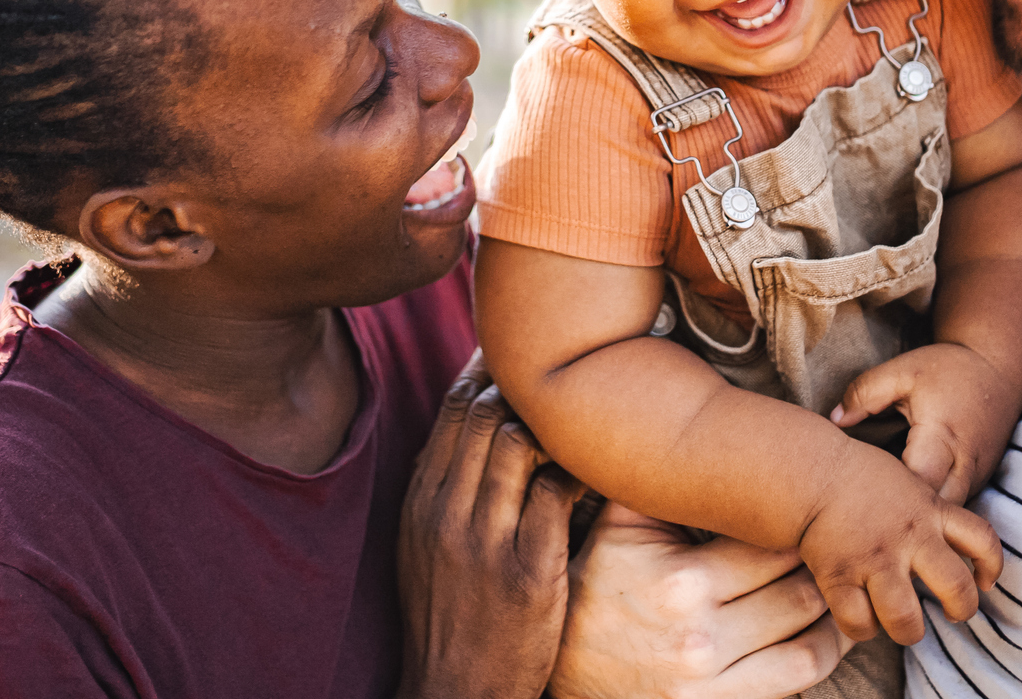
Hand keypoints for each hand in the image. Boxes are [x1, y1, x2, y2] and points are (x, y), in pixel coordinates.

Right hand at [398, 353, 585, 698]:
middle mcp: (444, 512)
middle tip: (569, 376)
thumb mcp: (424, 548)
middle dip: (528, 386)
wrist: (453, 694)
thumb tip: (472, 429)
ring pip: (518, 442)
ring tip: (588, 424)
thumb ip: (445, 489)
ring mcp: (483, 541)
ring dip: (559, 425)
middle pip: (485, 413)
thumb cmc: (451, 618)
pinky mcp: (527, 572)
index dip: (491, 372)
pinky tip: (601, 475)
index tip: (522, 356)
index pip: (453, 409)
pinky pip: (559, 493)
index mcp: (420, 501)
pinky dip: (583, 473)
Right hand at [551, 502, 848, 698]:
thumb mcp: (616, 531)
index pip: (771, 542)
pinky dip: (820, 655)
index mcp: (680, 579)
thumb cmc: (592, 592)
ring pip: (810, 640)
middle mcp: (700, 633)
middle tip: (842, 547)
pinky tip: (822, 632)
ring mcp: (713, 681)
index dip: (804, 525)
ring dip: (836, 614)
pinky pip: (795, 681)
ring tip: (841, 589)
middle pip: (800, 589)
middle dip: (828, 566)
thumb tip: (691, 422)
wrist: (562, 671)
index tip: (817, 513)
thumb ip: (657, 484)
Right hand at [796, 446, 1000, 645]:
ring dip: (910, 631)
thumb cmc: (856, 475)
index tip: (984, 580)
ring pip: (907, 620)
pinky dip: (862, 629)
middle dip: (961, 610)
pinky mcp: (838, 576)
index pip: (983, 539)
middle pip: (957, 590)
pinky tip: (863, 619)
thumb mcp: (905, 481)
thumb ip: (930, 510)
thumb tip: (950, 540)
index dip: (992, 566)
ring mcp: (874, 559)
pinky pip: (859, 623)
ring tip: (905, 625)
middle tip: (952, 613)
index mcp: (929, 509)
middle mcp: (908, 537)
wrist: (807, 470)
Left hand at [831, 343, 1013, 503]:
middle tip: (870, 518)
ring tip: (885, 519)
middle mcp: (964, 464)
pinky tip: (907, 511)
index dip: (890, 496)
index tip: (859, 496)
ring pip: (950, 517)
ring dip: (923, 520)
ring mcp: (977, 477)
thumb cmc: (948, 369)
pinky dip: (935, 513)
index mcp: (942, 436)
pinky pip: (956, 508)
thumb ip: (865, 393)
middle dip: (907, 521)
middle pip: (937, 514)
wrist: (999, 368)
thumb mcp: (903, 372)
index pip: (917, 484)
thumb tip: (835, 420)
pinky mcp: (980, 482)